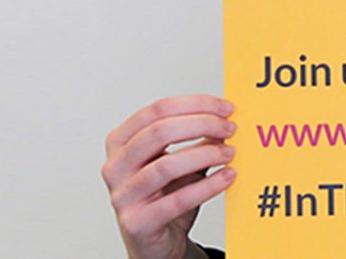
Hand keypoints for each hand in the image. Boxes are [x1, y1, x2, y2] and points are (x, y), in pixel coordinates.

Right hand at [102, 95, 237, 258]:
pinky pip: (177, 200)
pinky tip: (227, 177)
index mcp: (121, 142)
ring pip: (166, 166)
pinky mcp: (137, 222)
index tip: (225, 106)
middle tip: (230, 127)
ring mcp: (122, 196)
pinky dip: (207, 186)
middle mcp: (115, 166)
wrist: (155, 242)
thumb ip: (196, 139)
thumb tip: (224, 118)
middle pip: (159, 132)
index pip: (157, 110)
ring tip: (230, 153)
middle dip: (202, 124)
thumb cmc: (164, 196)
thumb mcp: (178, 160)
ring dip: (205, 155)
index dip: (195, 104)